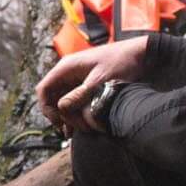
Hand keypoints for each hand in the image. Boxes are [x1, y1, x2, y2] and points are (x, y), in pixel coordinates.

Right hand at [37, 37, 153, 132]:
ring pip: (63, 101)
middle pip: (52, 98)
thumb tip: (62, 108)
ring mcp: (77, 78)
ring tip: (79, 130)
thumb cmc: (122, 62)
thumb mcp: (101, 81)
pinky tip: (83, 125)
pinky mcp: (86, 84)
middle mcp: (68, 72)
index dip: (47, 108)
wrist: (142, 54)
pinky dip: (77, 113)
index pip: (44, 89)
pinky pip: (75, 101)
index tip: (59, 122)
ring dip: (69, 116)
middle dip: (60, 115)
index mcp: (67, 67)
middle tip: (73, 129)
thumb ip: (81, 95)